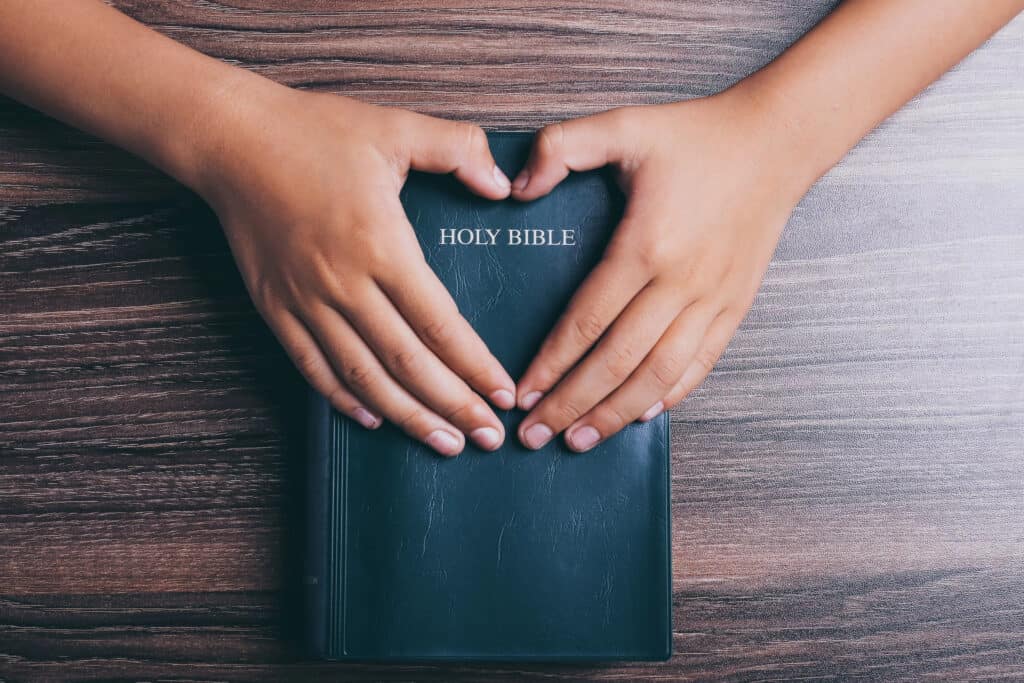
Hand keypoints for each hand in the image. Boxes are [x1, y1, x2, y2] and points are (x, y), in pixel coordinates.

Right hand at [196, 85, 515, 455]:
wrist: (231, 139)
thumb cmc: (316, 131)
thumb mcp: (397, 127)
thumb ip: (459, 150)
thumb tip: (503, 187)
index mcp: (381, 244)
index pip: (440, 324)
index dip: (475, 366)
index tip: (503, 395)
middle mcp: (343, 284)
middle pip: (407, 364)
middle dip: (453, 406)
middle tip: (488, 438)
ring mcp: (305, 302)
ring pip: (362, 377)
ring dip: (407, 417)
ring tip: (443, 443)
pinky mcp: (276, 308)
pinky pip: (313, 367)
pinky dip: (343, 399)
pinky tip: (374, 419)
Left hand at [510, 90, 810, 451]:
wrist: (776, 142)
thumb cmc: (696, 135)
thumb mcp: (622, 124)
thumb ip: (561, 148)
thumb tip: (516, 188)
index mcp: (646, 245)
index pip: (587, 322)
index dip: (551, 363)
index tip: (523, 394)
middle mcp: (680, 283)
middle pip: (617, 362)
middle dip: (572, 404)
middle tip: (537, 436)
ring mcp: (712, 301)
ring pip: (659, 375)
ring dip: (617, 413)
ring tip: (581, 440)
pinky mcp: (734, 306)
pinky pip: (700, 364)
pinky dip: (670, 395)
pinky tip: (642, 415)